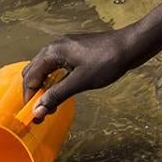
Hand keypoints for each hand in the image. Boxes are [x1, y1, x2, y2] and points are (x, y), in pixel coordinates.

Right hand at [22, 29, 137, 121]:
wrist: (132, 45)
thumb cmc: (107, 62)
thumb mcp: (80, 81)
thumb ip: (56, 95)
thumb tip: (37, 110)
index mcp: (53, 52)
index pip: (30, 77)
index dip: (29, 98)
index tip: (34, 116)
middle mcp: (56, 46)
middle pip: (34, 72)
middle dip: (35, 92)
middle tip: (42, 112)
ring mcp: (67, 46)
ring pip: (46, 69)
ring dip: (45, 87)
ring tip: (52, 105)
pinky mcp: (77, 50)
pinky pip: (58, 66)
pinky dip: (55, 80)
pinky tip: (63, 90)